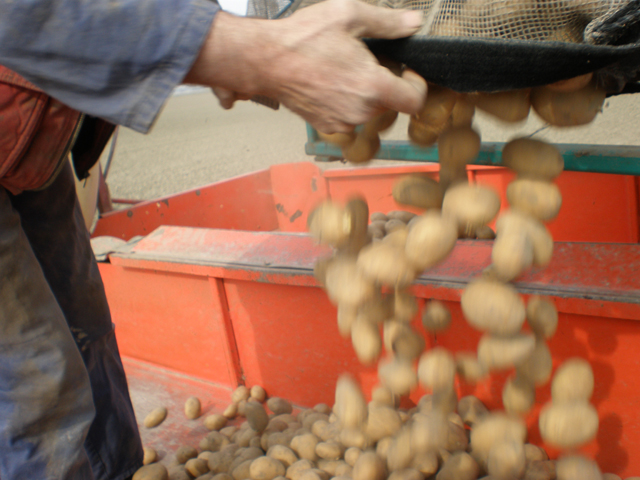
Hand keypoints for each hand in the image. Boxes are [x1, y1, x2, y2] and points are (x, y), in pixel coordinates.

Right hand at [185, 0, 426, 131]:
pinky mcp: (327, 126)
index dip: (417, 84)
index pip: (414, 100)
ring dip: (366, 94)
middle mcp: (360, 111)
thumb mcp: (349, 16)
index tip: (406, 71)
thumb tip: (413, 23)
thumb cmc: (303, 38)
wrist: (265, 61)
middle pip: (391, 104)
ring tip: (345, 71)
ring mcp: (342, 122)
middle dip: (386, 84)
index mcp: (372, 86)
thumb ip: (388, 22)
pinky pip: (349, 118)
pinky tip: (332, 83)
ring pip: (369, 111)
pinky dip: (347, 103)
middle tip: (367, 62)